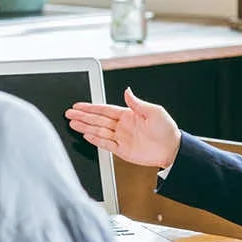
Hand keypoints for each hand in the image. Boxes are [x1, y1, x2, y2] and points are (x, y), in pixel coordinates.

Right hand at [65, 87, 180, 167]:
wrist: (172, 149)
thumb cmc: (166, 129)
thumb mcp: (153, 111)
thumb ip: (137, 103)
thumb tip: (127, 91)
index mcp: (128, 114)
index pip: (104, 109)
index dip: (91, 107)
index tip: (78, 105)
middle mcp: (122, 126)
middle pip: (98, 119)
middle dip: (83, 116)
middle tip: (69, 113)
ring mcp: (121, 138)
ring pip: (99, 131)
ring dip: (85, 127)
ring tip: (72, 123)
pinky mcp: (122, 150)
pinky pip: (106, 144)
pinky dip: (96, 140)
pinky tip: (86, 135)